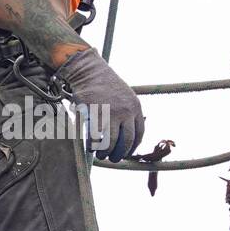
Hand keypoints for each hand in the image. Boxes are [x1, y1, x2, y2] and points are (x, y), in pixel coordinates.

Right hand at [58, 46, 144, 160]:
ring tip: (101, 155)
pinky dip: (93, 145)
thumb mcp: (125, 96)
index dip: (132, 147)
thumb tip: (125, 138)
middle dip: (119, 154)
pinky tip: (91, 147)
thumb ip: (128, 114)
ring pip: (111, 142)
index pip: (139, 134)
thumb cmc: (105, 85)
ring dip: (105, 152)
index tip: (125, 152)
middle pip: (126, 141)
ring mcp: (112, 113)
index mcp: (136, 107)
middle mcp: (127, 111)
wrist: (90, 71)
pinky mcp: (96, 114)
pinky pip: (96, 137)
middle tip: (113, 159)